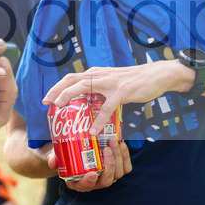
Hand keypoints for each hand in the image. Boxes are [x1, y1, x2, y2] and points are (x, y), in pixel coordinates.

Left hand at [43, 61, 184, 132]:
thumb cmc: (135, 81)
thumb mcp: (113, 82)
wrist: (158, 75)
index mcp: (97, 73)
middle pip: (72, 80)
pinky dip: (99, 119)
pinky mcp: (122, 91)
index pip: (72, 78)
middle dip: (57, 91)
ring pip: (84, 87)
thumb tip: (89, 104)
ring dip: (69, 97)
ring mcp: (110, 82)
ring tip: (60, 109)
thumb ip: (100, 90)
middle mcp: (100, 75)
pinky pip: (107, 107)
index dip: (58, 87)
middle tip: (46, 103)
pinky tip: (93, 130)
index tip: (47, 99)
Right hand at [47, 137, 132, 192]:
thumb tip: (52, 161)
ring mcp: (108, 177)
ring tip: (113, 142)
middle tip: (106, 149)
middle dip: (109, 165)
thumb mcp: (58, 157)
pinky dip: (125, 157)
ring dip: (118, 158)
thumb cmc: (67, 157)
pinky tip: (121, 144)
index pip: (86, 186)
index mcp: (80, 183)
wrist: (78, 152)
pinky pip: (126, 168)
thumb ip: (54, 159)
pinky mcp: (118, 170)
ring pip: (118, 173)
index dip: (90, 182)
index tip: (92, 173)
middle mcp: (96, 183)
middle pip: (106, 181)